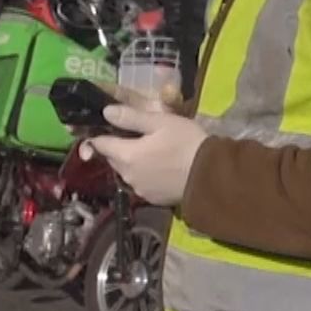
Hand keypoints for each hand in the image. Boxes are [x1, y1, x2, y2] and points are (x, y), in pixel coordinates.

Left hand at [82, 104, 206, 207]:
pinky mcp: (152, 199)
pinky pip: (140, 182)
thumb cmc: (186, 142)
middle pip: (112, 158)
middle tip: (135, 135)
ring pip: (126, 171)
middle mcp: (127, 176)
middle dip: (117, 147)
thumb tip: (105, 112)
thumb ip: (130, 117)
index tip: (105, 126)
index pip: (99, 144)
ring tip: (150, 150)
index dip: (99, 134)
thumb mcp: (160, 122)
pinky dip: (144, 174)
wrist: (211, 176)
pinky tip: (159, 167)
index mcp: (126, 155)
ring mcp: (140, 189)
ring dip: (131, 161)